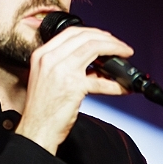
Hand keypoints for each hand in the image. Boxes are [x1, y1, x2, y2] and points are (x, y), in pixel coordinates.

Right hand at [16, 25, 132, 153]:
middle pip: (85, 37)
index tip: (107, 38)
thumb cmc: (43, 109)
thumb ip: (69, 67)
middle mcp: (49, 58)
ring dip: (115, 51)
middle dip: (109, 39)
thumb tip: (97, 65)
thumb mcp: (50, 79)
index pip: (71, 33)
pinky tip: (124, 87)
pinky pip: (102, 81)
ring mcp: (61, 70)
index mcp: (42, 54)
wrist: (36, 130)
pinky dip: (116, 84)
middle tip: (122, 47)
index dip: (93, 32)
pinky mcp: (73, 86)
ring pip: (95, 48)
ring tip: (126, 57)